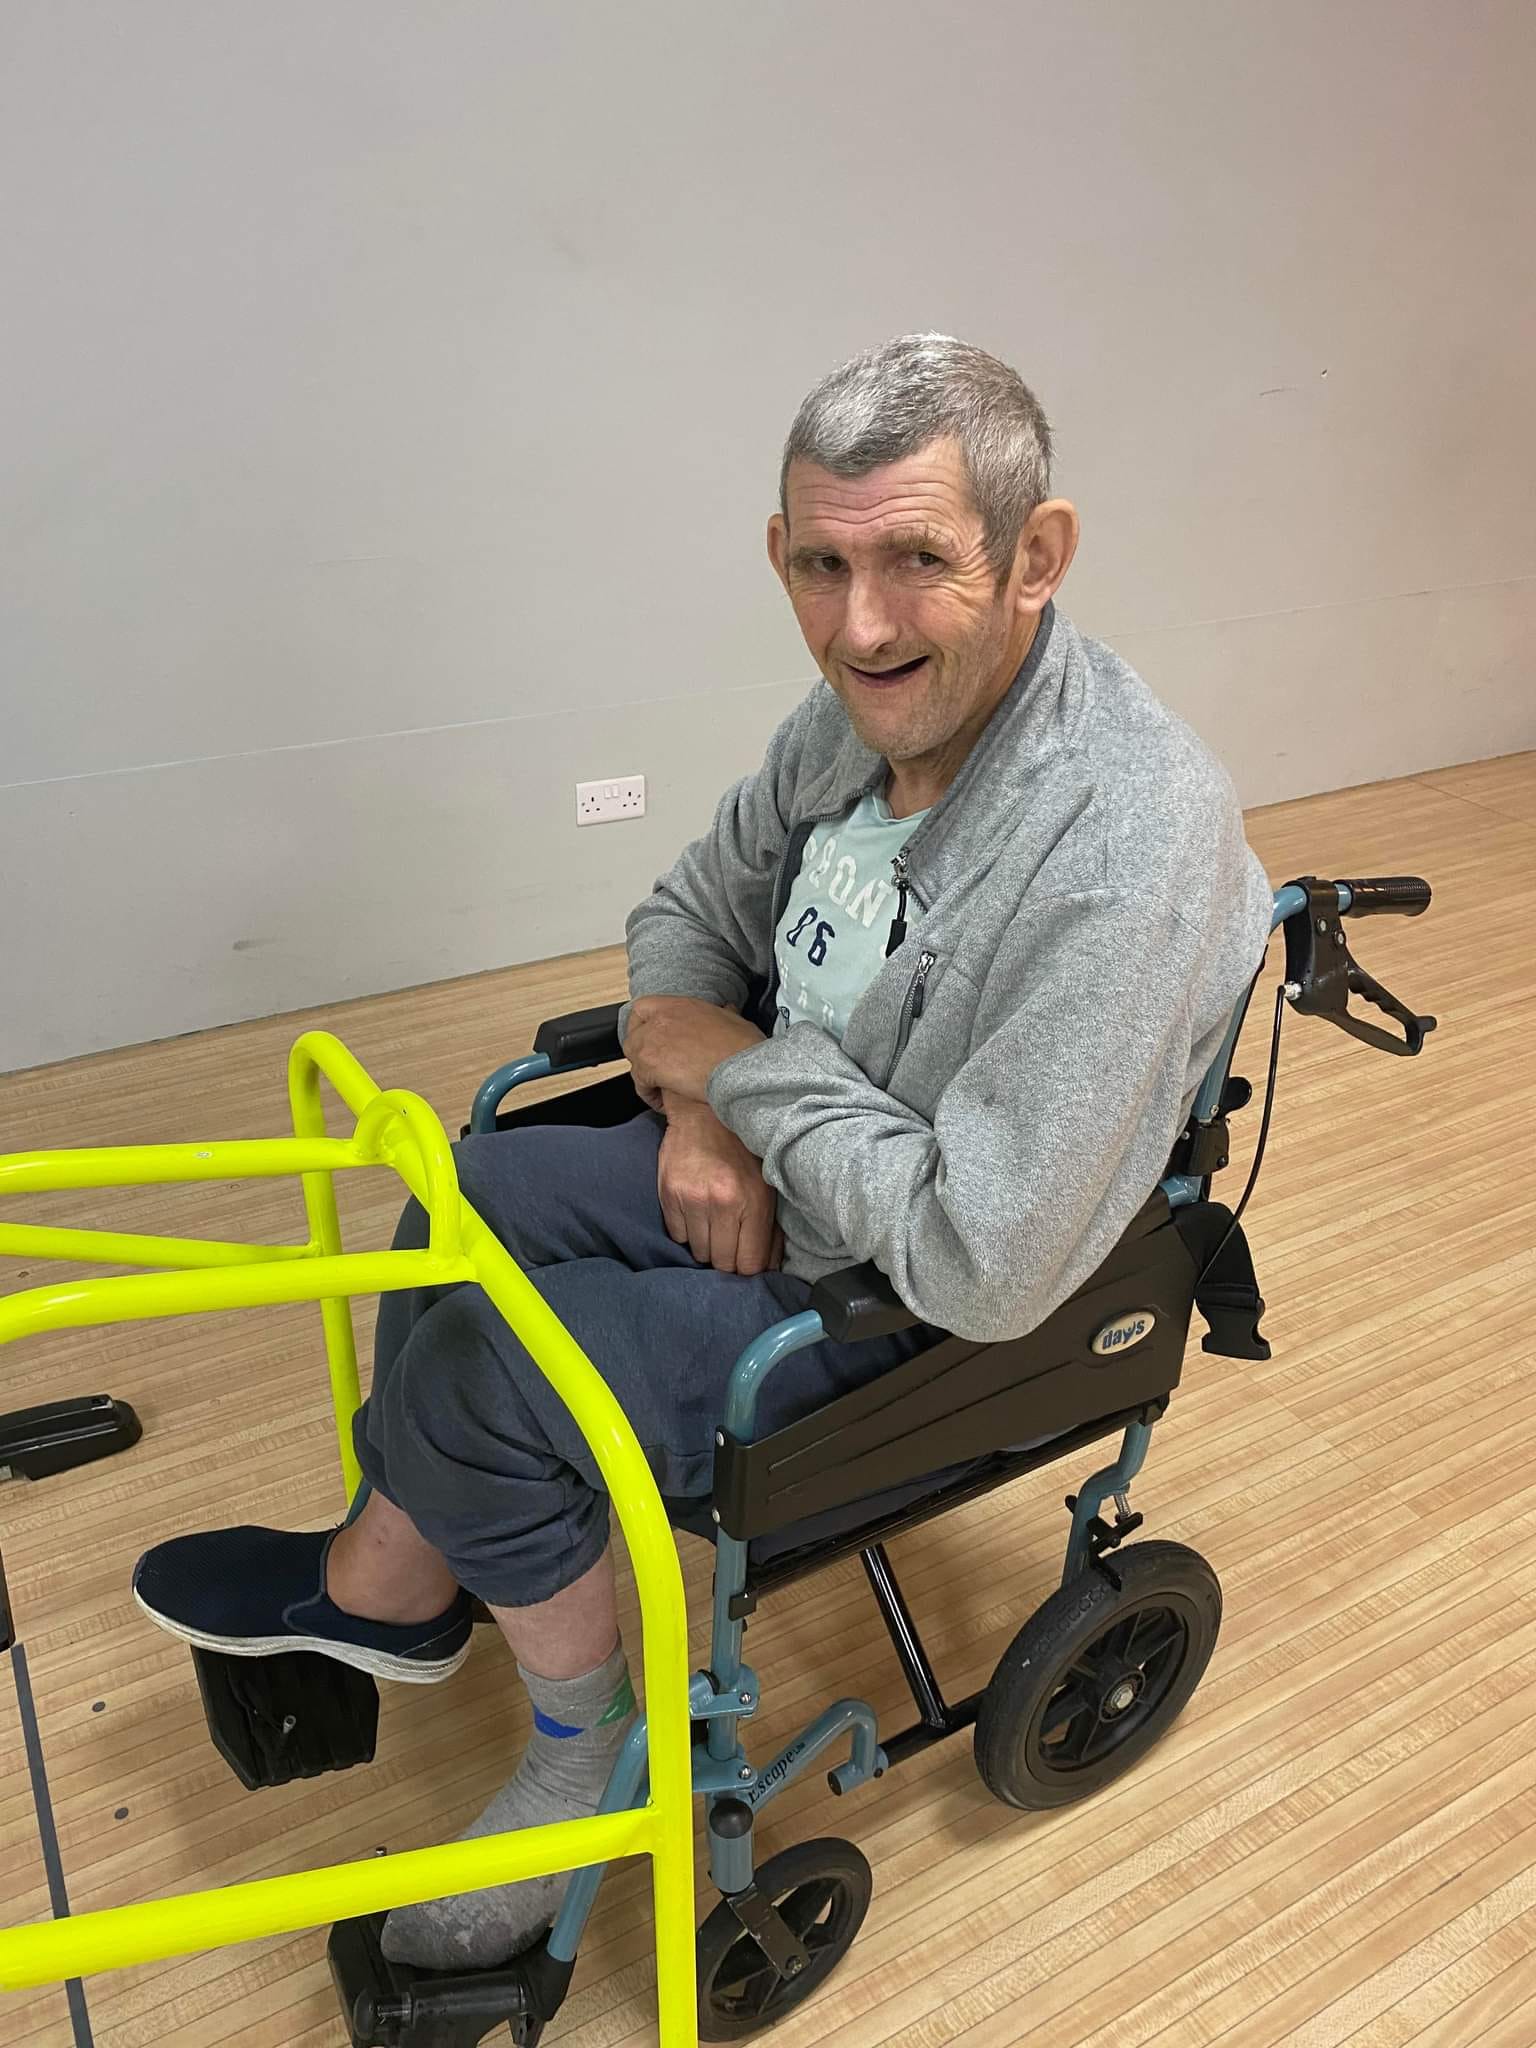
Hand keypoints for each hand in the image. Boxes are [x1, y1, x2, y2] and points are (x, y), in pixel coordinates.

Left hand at [625, 996, 765, 1111]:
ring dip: (645, 1075)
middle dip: (642, 1053)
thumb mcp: (735, 1020)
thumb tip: (727, 1010)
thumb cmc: (744, 1050)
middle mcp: (662, 1018)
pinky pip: (640, 1083)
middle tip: (655, 1068)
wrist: (742, 1069)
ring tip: (661, 1089)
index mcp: (681, 1005)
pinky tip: (663, 1103)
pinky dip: (649, 1094)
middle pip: (633, 1034)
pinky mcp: (650, 1065)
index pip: (644, 1006)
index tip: (650, 1038)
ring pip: (634, 1059)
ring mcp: (653, 1040)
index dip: (643, 1025)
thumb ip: (723, 1014)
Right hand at [657, 1100, 782, 1275]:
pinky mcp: (669, 1195)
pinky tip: (696, 1214)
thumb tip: (771, 1265)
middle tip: (731, 1244)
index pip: (750, 1264)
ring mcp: (693, 1199)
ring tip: (714, 1226)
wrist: (705, 1113)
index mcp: (753, 1201)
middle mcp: (722, 1202)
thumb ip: (771, 1227)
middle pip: (723, 1263)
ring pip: (698, 1252)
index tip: (748, 1262)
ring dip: (707, 1246)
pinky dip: (687, 1232)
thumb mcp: (767, 1184)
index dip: (749, 1269)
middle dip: (729, 1259)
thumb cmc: (742, 1150)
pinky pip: (677, 1236)